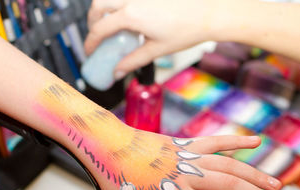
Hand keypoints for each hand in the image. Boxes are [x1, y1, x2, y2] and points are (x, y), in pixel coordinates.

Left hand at [36, 82, 287, 189]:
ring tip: (275, 183)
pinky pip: (214, 140)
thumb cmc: (118, 176)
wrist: (107, 144)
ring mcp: (187, 155)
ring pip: (228, 163)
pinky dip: (235, 140)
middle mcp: (186, 172)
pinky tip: (253, 141)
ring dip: (254, 173)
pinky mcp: (184, 143)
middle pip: (231, 184)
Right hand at [84, 0, 230, 77]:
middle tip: (97, 34)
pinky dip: (119, 4)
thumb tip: (118, 72)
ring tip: (111, 23)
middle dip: (92, 21)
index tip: (90, 52)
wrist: (209, 12)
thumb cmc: (188, 29)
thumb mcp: (156, 49)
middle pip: (98, 5)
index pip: (100, 29)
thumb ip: (133, 61)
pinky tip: (128, 15)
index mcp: (131, 15)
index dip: (90, 42)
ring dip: (104, 8)